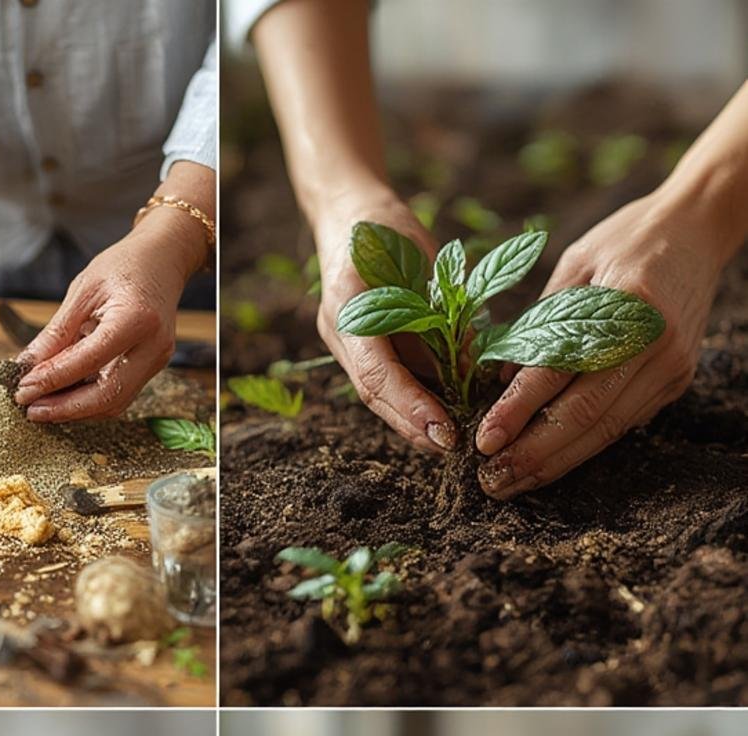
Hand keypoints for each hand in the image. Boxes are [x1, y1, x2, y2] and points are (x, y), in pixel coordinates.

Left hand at [15, 212, 202, 422]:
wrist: (163, 260)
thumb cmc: (123, 267)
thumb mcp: (83, 291)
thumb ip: (57, 332)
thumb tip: (28, 364)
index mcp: (136, 319)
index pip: (89, 361)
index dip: (53, 379)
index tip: (24, 389)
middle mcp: (153, 346)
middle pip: (107, 396)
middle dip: (66, 409)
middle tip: (31, 409)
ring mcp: (156, 361)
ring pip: (115, 403)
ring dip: (77, 411)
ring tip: (43, 407)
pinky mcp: (152, 368)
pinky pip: (120, 394)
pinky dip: (90, 401)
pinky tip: (65, 398)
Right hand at [314, 190, 457, 452]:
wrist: (350, 212)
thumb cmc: (385, 225)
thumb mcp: (423, 259)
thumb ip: (441, 310)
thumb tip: (471, 365)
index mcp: (346, 309)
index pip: (377, 373)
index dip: (411, 406)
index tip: (442, 430)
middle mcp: (341, 334)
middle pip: (375, 394)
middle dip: (412, 424)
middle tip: (450, 446)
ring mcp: (346, 344)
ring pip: (379, 395)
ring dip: (412, 421)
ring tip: (448, 440)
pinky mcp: (360, 348)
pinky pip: (387, 381)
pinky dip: (412, 401)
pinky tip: (439, 417)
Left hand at [474, 192, 725, 498]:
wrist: (697, 228)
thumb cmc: (627, 239)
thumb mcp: (575, 262)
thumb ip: (541, 321)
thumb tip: (503, 380)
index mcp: (627, 306)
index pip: (560, 371)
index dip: (519, 411)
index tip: (485, 441)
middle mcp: (654, 344)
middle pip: (584, 416)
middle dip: (533, 455)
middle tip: (491, 481)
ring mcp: (670, 369)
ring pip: (604, 431)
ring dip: (554, 464)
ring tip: (511, 483)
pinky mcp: (675, 383)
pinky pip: (621, 424)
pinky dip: (581, 448)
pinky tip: (548, 463)